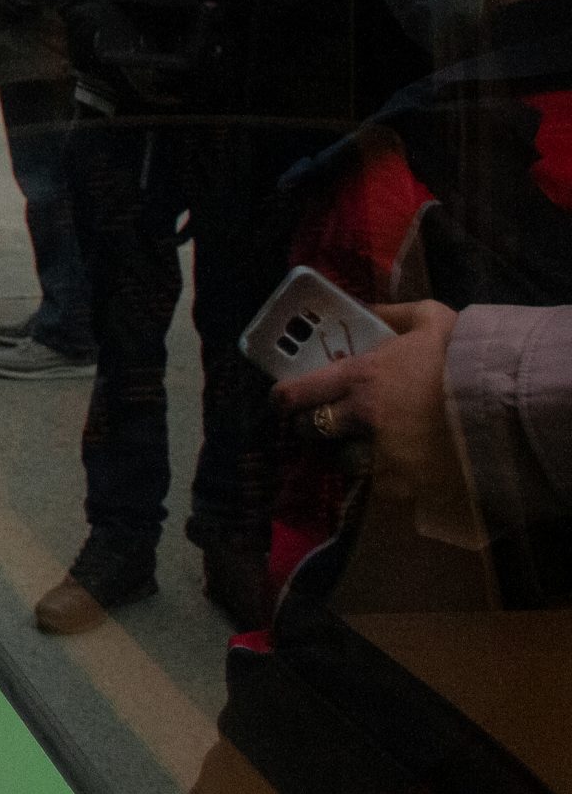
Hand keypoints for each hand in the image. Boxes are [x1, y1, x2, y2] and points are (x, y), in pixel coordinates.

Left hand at [274, 300, 462, 500]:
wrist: (509, 401)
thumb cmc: (468, 356)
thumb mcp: (432, 319)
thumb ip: (394, 312)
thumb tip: (367, 307)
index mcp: (361, 378)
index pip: (296, 394)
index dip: (283, 400)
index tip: (283, 401)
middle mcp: (362, 418)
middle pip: (311, 431)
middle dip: (313, 428)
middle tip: (325, 424)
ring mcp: (382, 454)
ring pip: (344, 462)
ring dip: (349, 455)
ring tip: (366, 448)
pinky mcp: (406, 484)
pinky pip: (380, 487)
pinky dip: (385, 479)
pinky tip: (399, 469)